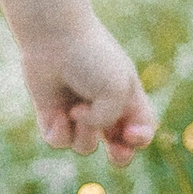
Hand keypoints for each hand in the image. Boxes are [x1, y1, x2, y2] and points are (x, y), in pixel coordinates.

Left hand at [18, 18, 155, 166]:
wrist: (54, 37)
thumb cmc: (91, 58)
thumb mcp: (115, 90)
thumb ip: (109, 120)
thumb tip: (82, 127)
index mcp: (126, 99)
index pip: (141, 131)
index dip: (140, 139)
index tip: (131, 133)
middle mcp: (102, 109)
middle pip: (118, 148)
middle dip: (120, 156)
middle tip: (116, 151)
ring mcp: (76, 114)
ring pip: (85, 147)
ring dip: (84, 134)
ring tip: (75, 111)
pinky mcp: (51, 115)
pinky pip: (59, 142)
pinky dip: (60, 132)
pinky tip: (58, 114)